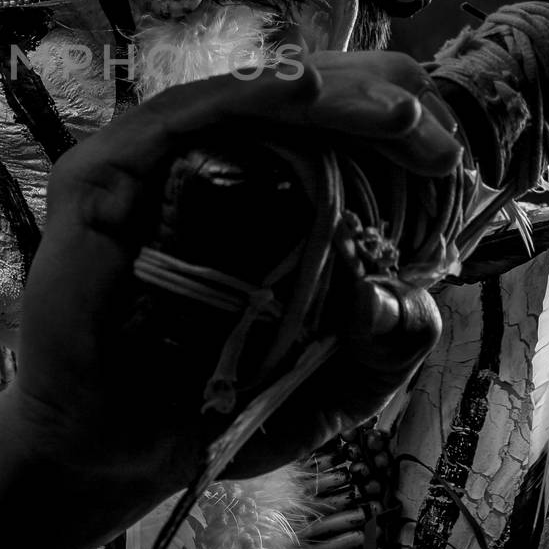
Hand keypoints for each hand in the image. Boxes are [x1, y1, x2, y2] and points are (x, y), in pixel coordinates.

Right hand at [3, 53, 452, 529]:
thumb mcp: (321, 392)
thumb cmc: (201, 414)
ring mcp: (145, 166)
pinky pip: (178, 116)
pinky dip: (246, 95)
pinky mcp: (101, 176)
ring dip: (331, 93)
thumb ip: (379, 353)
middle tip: (433, 130)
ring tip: (400, 113)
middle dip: (374, 99)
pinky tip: (306, 92)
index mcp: (246, 201)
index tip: (448, 153)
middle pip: (292, 100)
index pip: (322, 132)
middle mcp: (195, 169)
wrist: (107, 457)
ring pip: (244, 96)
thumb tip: (422, 304)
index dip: (387, 125)